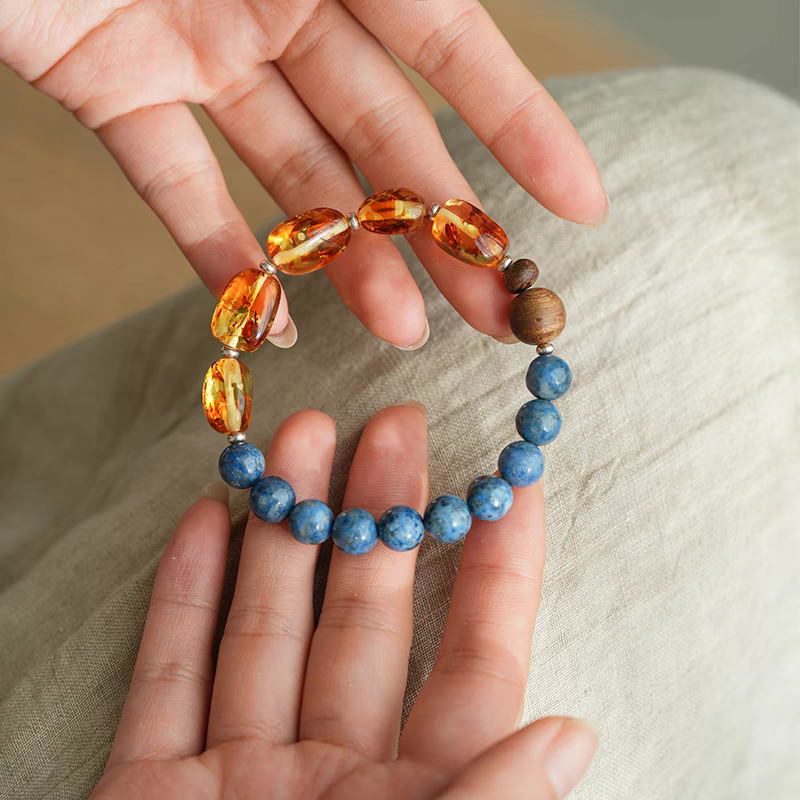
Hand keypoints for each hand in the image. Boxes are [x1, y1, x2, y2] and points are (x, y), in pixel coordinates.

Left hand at [0, 0, 606, 347]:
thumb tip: (460, 5)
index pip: (450, 42)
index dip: (521, 126)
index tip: (577, 205)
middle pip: (381, 131)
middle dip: (442, 229)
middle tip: (492, 312)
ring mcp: (195, 43)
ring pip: (292, 170)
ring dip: (346, 259)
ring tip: (397, 332)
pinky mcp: (112, 84)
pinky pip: (176, 182)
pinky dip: (222, 252)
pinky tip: (270, 321)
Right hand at [91, 405, 595, 798]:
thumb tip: (575, 733)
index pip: (477, 657)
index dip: (498, 565)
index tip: (513, 481)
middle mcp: (336, 777)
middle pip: (365, 616)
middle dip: (378, 515)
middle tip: (393, 427)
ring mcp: (240, 780)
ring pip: (266, 625)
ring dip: (283, 530)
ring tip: (299, 442)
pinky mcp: (148, 795)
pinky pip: (166, 677)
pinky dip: (182, 599)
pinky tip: (205, 522)